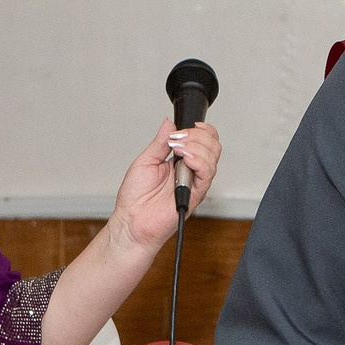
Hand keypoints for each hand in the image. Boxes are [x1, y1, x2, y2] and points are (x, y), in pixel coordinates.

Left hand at [111, 116, 222, 251]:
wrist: (132, 221)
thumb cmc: (136, 198)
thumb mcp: (146, 160)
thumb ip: (160, 141)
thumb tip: (169, 123)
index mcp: (181, 161)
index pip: (204, 140)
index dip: (200, 129)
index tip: (185, 128)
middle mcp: (191, 171)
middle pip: (213, 145)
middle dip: (197, 135)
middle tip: (177, 139)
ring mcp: (195, 182)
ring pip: (213, 156)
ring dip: (195, 146)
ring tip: (177, 149)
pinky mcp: (195, 194)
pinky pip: (207, 174)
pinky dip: (198, 161)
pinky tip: (184, 159)